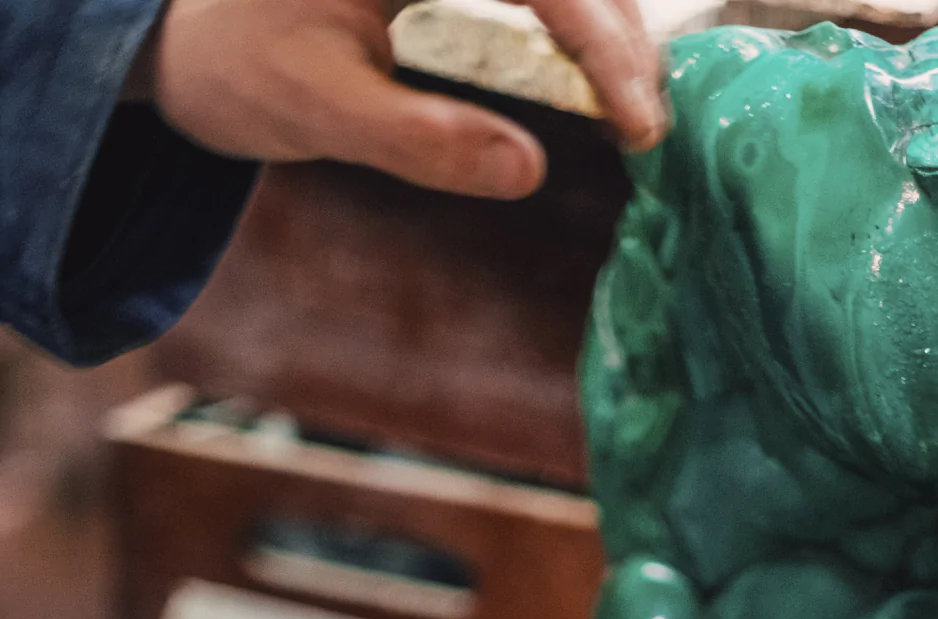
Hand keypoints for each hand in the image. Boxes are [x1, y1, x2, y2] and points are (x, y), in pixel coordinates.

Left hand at [134, 0, 666, 198]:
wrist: (192, 45)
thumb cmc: (243, 67)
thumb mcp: (320, 109)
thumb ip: (418, 139)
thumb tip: (525, 168)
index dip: (602, 44)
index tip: (637, 124)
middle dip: (619, 39)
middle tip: (647, 131)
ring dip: (606, 36)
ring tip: (631, 115)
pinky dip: (574, 34)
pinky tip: (596, 88)